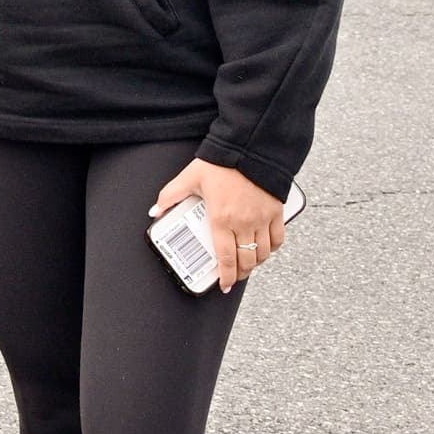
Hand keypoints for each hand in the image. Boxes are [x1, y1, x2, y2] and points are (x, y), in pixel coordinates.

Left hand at [151, 159, 287, 292]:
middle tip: (235, 277)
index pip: (225, 257)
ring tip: (248, 265)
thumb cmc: (220, 164)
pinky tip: (265, 249)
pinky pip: (278, 239)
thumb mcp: (190, 178)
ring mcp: (262, 219)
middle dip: (240, 273)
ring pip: (263, 253)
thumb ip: (170, 196)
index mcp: (221, 218)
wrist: (250, 148)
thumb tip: (155, 211)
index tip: (224, 285)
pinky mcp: (276, 212)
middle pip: (246, 260)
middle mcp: (244, 223)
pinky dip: (272, 248)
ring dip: (256, 263)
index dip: (226, 276)